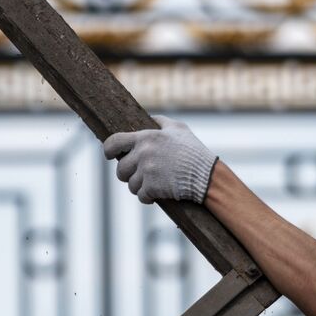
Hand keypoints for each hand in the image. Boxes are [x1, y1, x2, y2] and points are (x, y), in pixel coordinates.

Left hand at [102, 115, 217, 204]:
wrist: (207, 175)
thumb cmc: (194, 151)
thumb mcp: (179, 129)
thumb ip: (161, 122)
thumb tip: (149, 118)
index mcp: (145, 137)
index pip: (113, 142)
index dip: (108, 150)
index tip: (109, 155)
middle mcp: (143, 153)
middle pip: (121, 169)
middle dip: (129, 174)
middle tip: (142, 174)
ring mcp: (146, 171)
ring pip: (130, 185)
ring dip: (140, 186)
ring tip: (154, 183)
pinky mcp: (152, 187)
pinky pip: (141, 196)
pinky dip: (148, 197)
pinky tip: (158, 193)